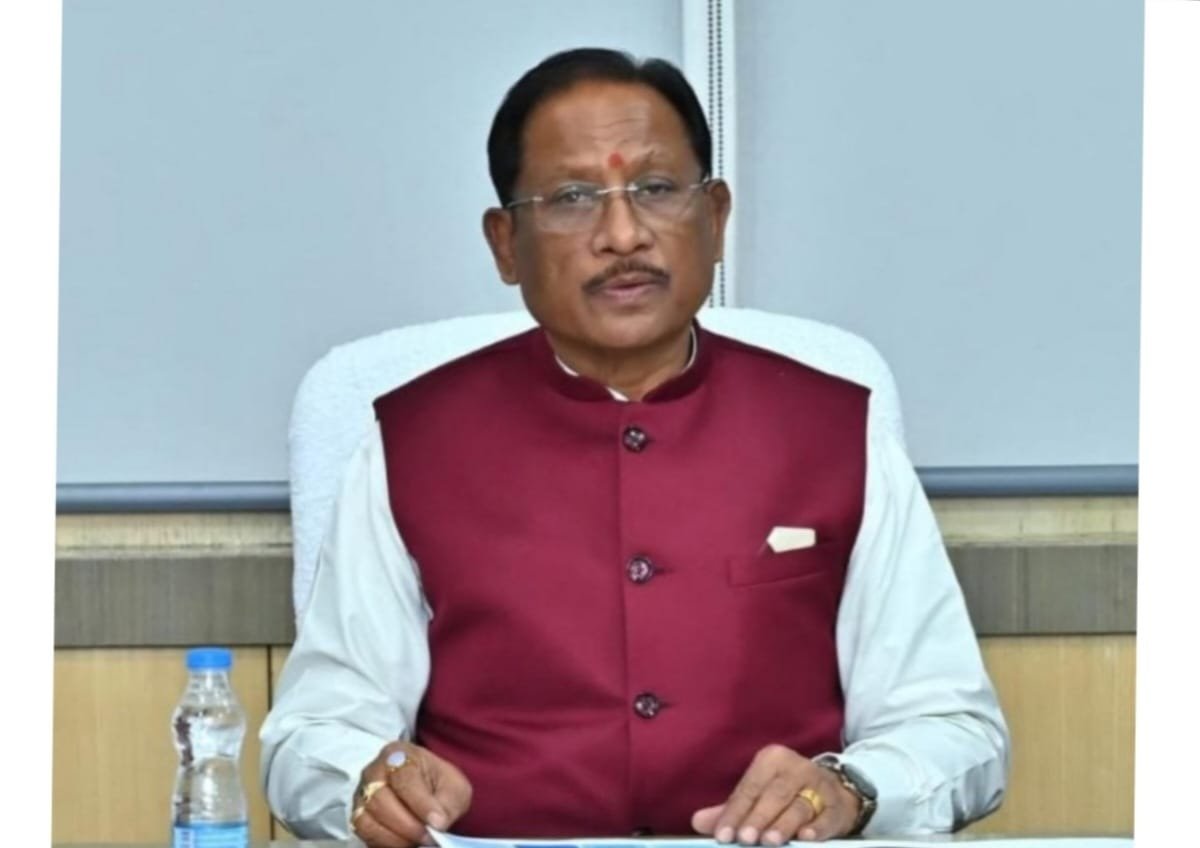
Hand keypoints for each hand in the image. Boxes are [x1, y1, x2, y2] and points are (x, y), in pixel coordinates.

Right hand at [351, 741, 472, 847]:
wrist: (427, 788)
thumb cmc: (439, 783)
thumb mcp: (454, 787)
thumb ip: (448, 803)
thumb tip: (437, 823)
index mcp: (399, 754)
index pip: (404, 778)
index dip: (421, 804)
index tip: (438, 823)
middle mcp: (374, 772)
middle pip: (380, 800)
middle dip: (408, 825)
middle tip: (429, 837)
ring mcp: (362, 794)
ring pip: (367, 819)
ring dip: (395, 837)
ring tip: (418, 841)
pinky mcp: (358, 815)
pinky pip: (364, 833)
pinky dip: (384, 842)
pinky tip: (404, 843)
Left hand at [691, 745, 859, 843]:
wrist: (834, 791)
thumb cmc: (787, 792)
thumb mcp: (759, 794)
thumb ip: (731, 809)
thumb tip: (698, 822)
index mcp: (772, 760)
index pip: (749, 788)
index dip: (735, 812)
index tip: (723, 835)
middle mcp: (796, 767)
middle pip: (774, 795)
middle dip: (758, 818)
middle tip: (745, 838)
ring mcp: (820, 786)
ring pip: (799, 806)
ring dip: (784, 824)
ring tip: (770, 840)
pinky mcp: (837, 805)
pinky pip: (826, 817)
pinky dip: (816, 828)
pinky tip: (805, 837)